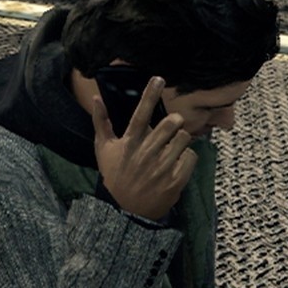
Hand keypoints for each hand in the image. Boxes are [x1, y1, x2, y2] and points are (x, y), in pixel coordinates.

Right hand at [91, 76, 196, 220]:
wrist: (124, 209)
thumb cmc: (114, 174)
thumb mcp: (103, 148)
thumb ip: (101, 122)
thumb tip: (96, 98)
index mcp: (130, 142)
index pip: (141, 113)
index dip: (150, 94)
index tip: (159, 79)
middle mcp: (147, 153)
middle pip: (171, 124)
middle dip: (175, 121)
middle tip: (173, 125)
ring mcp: (162, 168)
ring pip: (184, 139)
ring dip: (180, 139)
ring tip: (173, 146)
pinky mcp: (175, 181)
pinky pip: (191, 157)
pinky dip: (187, 156)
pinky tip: (178, 161)